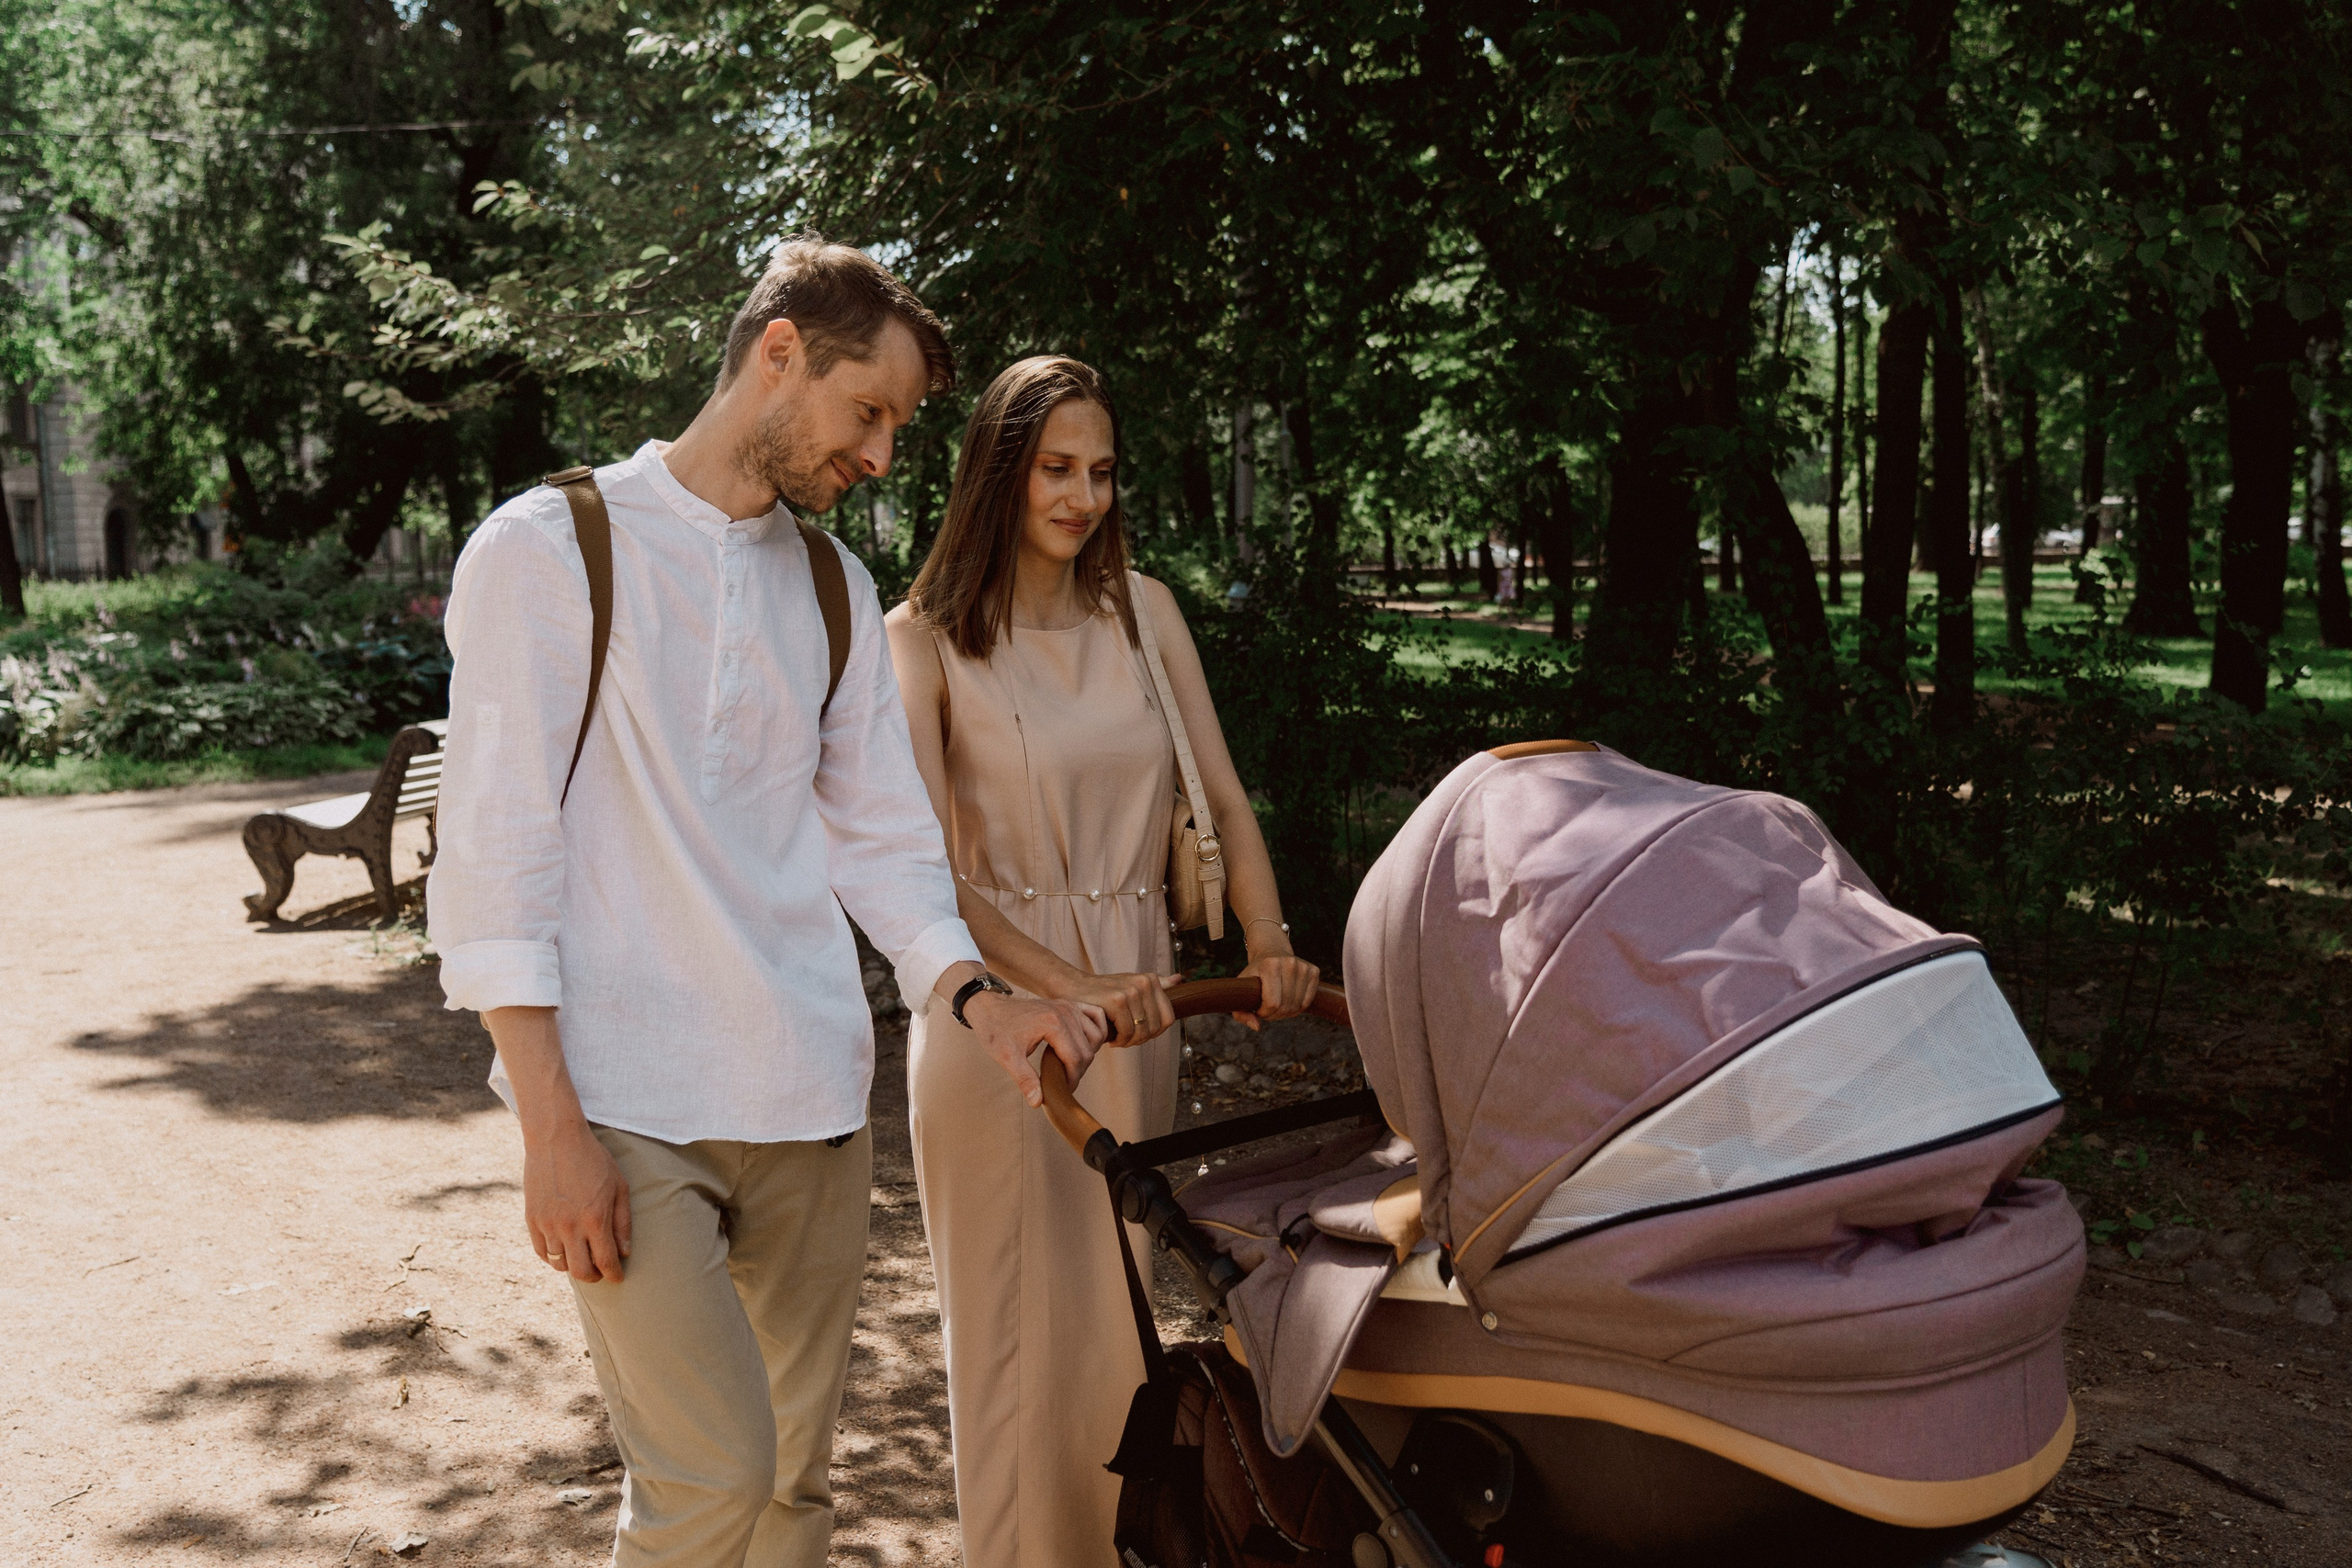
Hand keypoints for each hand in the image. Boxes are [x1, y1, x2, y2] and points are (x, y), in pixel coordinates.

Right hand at [524, 1120, 631, 1283]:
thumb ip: (622, 1222)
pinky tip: (564, 1251)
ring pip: (560, 1264)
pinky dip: (554, 1258)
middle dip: (595, 1277)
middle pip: (581, 1271)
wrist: (556, 1139)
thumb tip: (625, 1252)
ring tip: (583, 1259)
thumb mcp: (619, 1186)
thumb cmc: (594, 1160)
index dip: (614, 1274)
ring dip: (573, 1267)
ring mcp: (547, 1224)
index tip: (618, 1277)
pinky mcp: (531, 1219)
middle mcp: (570, 1227)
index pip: (605, 1261)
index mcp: (595, 1219)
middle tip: (601, 1272)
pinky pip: (542, 1252)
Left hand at [964, 990, 1106, 1106]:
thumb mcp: (1007, 1057)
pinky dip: (1097, 1030)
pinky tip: (1085, 1043)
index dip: (1072, 1079)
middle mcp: (1066, 1012)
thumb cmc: (996, 1030)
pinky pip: (1096, 1016)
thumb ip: (1025, 1079)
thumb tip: (1038, 1102)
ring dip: (1088, 1053)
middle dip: (1079, 1070)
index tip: (1063, 1090)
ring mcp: (1069, 1005)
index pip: (1076, 1059)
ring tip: (1070, 1065)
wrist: (989, 1007)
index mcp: (1053, 1024)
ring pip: (1096, 1036)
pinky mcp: (1069, 1003)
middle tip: (1064, 1081)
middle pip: (1088, 1050)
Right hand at [1057, 969, 1180, 1048]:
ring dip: (1128, 1041)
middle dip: (1140, 1039)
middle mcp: (1144, 982)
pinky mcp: (1117, 1000)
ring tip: (1116, 1037)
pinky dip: (1119, 1040)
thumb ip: (1156, 984)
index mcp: (1151, 980)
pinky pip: (1127, 1032)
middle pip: (1156, 1028)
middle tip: (1124, 1038)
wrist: (1072, 988)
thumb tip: (1179, 979)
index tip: (1138, 1033)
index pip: (1168, 1019)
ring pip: (1142, 1032)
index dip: (1154, 1032)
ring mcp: (1131, 990)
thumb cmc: (1103, 992)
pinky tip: (1109, 1036)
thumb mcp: (1131, 984)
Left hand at [1235, 952, 1320, 1029]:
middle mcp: (1289, 963)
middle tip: (1267, 1009)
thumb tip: (1257, 1027)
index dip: (1264, 1013)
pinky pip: (1307, 1002)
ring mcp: (1303, 966)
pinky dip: (1297, 1008)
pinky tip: (1288, 1002)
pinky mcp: (1314, 971)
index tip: (1258, 1009)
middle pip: (1285, 1006)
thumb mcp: (1242, 990)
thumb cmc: (1255, 975)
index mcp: (1270, 965)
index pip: (1272, 1003)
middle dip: (1274, 1014)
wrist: (1272, 953)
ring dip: (1286, 1013)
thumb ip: (1241, 1013)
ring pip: (1297, 1006)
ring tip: (1277, 1005)